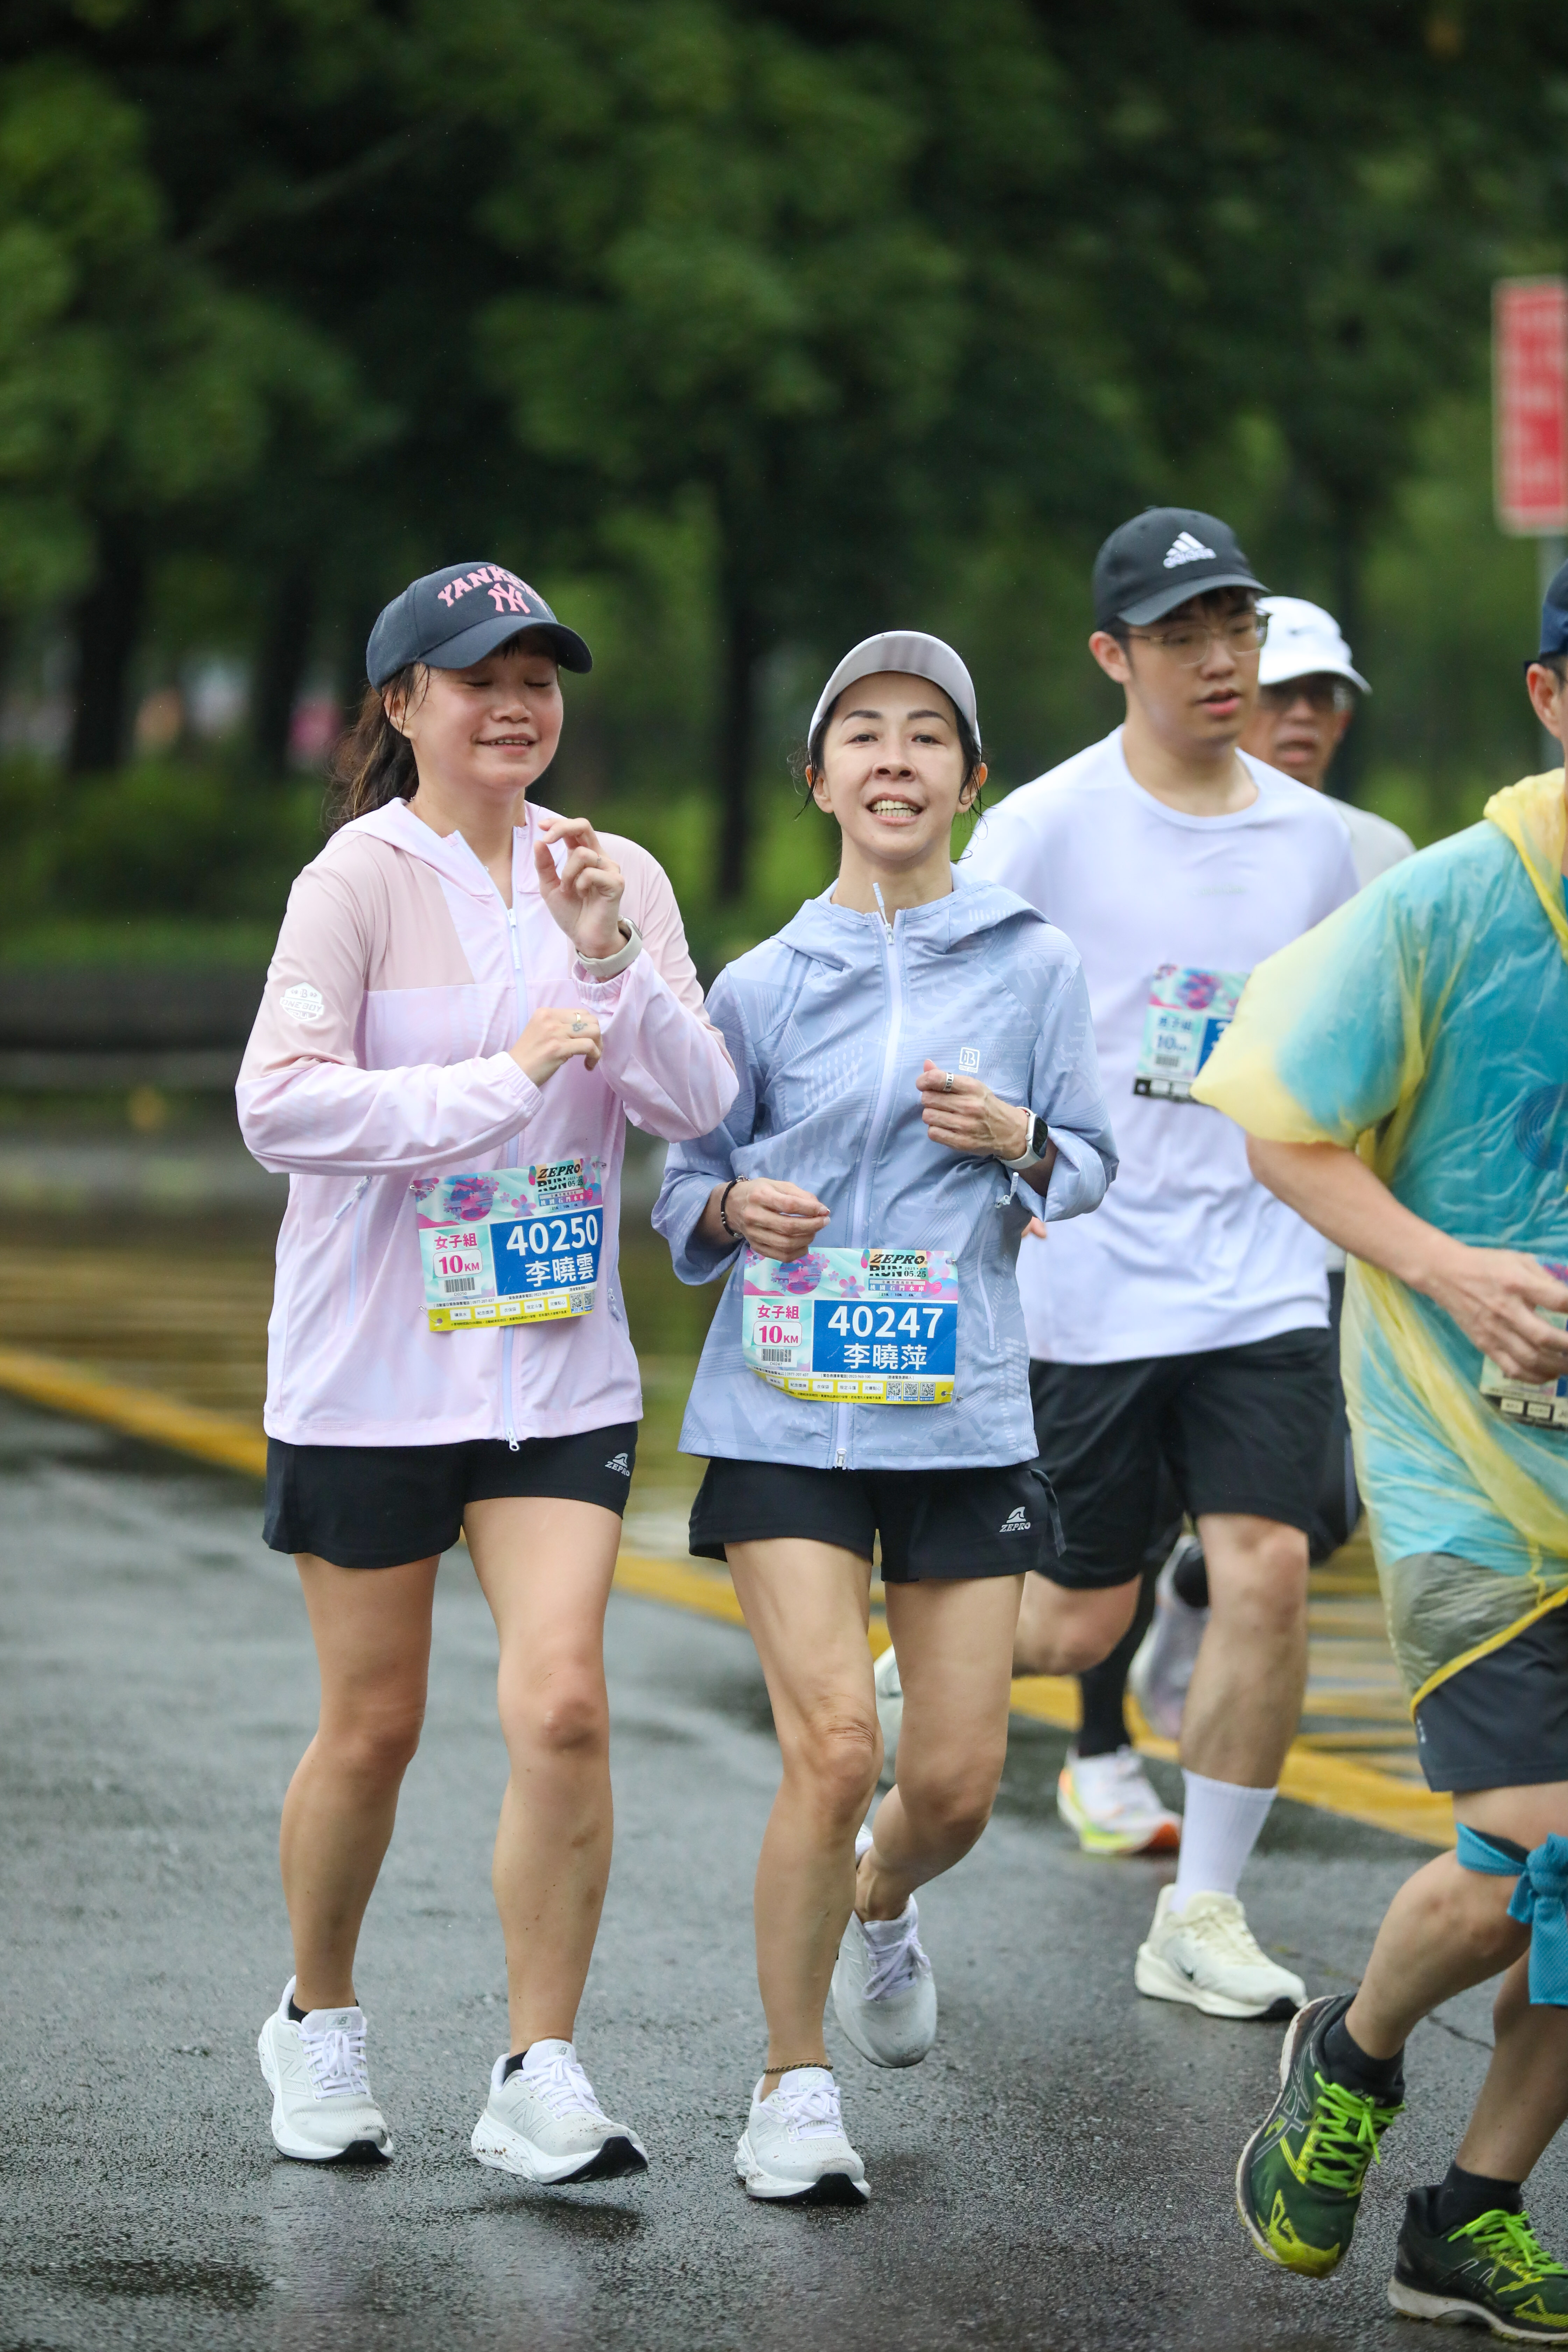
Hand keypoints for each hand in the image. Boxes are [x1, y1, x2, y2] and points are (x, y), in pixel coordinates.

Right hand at [509, 1005, 601, 1084]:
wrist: (515, 1072)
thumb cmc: (529, 1056)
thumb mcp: (542, 1032)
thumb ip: (560, 1027)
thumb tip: (585, 1030)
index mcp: (546, 1012)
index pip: (580, 1013)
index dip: (589, 1028)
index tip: (585, 1042)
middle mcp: (550, 1018)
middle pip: (590, 1020)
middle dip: (597, 1036)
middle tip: (592, 1051)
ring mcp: (554, 1032)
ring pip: (593, 1031)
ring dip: (598, 1047)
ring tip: (591, 1058)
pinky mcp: (558, 1047)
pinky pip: (589, 1046)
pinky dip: (594, 1056)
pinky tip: (588, 1065)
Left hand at [534, 814, 624, 960]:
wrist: (584, 937)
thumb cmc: (570, 912)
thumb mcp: (549, 887)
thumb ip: (544, 865)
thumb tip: (539, 841)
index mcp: (583, 855)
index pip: (574, 829)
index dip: (558, 822)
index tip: (541, 826)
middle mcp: (598, 857)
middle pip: (584, 826)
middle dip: (562, 828)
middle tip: (547, 839)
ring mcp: (610, 868)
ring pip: (583, 854)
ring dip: (567, 873)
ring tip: (568, 890)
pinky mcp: (616, 882)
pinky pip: (591, 873)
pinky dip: (579, 884)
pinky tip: (582, 895)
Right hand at [715, 1177, 830, 1262]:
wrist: (731, 1205)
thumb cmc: (758, 1192)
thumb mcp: (777, 1185)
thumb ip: (799, 1194)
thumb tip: (820, 1209)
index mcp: (760, 1196)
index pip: (789, 1205)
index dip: (811, 1209)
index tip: (824, 1211)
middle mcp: (754, 1216)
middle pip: (788, 1227)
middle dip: (813, 1226)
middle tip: (824, 1221)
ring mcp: (754, 1234)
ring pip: (786, 1244)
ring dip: (807, 1239)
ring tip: (814, 1231)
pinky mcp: (756, 1247)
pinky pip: (781, 1256)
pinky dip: (798, 1252)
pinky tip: (804, 1244)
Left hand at [917, 1060, 1030, 1159]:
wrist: (1009, 1131)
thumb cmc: (987, 1105)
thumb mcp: (972, 1086)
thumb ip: (947, 1077)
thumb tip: (926, 1064)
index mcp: (971, 1087)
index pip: (937, 1079)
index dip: (924, 1080)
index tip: (923, 1084)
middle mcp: (968, 1105)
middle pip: (928, 1098)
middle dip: (928, 1099)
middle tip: (938, 1102)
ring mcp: (964, 1125)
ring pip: (928, 1116)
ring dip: (931, 1115)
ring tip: (942, 1115)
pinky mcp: (961, 1142)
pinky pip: (933, 1133)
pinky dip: (935, 1129)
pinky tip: (945, 1127)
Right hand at [1424, 1242, 1567, 1382]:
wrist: (1445, 1275)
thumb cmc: (1487, 1265)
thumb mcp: (1520, 1261)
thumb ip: (1546, 1279)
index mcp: (1517, 1283)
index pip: (1558, 1301)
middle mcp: (1506, 1310)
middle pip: (1544, 1337)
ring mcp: (1494, 1331)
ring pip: (1530, 1359)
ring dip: (1557, 1367)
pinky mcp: (1485, 1345)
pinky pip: (1512, 1369)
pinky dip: (1535, 1377)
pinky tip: (1549, 1374)